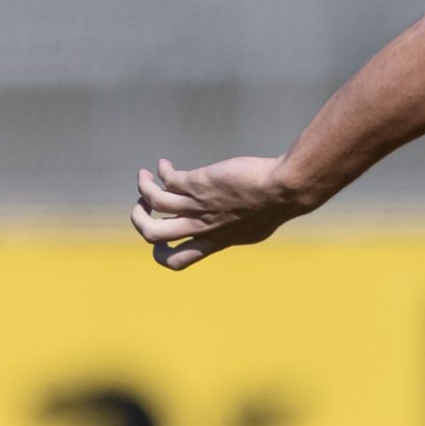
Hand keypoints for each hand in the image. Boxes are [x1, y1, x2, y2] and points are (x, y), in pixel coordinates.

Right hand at [131, 155, 309, 269]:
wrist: (285, 190)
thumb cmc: (275, 207)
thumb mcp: (253, 230)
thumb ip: (232, 232)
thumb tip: (226, 230)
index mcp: (214, 242)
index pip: (178, 261)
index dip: (160, 254)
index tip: (160, 241)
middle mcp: (202, 226)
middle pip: (153, 234)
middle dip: (139, 221)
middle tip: (144, 207)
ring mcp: (198, 204)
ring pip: (154, 202)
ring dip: (143, 189)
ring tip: (145, 177)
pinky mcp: (198, 183)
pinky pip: (167, 179)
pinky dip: (160, 171)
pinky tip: (164, 164)